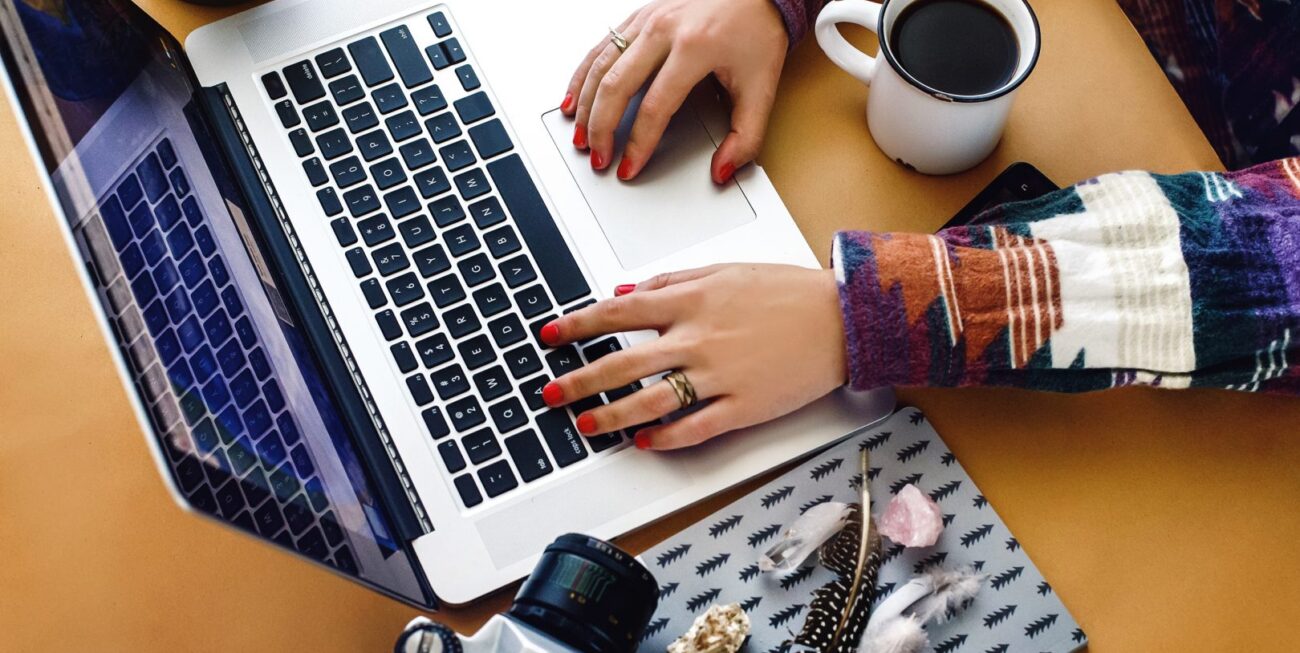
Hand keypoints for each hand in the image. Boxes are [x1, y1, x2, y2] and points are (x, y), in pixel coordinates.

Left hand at [539, 264, 847, 449]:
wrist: (843, 317)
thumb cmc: (788, 292)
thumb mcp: (724, 270)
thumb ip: (671, 281)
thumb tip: (626, 292)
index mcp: (691, 301)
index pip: (617, 313)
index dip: (576, 325)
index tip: (550, 335)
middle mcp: (697, 338)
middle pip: (621, 362)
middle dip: (579, 380)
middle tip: (550, 393)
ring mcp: (719, 376)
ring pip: (650, 400)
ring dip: (611, 416)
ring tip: (586, 425)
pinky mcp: (743, 407)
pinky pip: (695, 427)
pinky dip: (666, 438)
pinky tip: (644, 441)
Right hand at [561, 0, 787, 182]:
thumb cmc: (758, 30)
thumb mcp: (762, 86)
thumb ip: (747, 136)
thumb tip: (724, 171)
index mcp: (694, 48)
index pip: (655, 108)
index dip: (639, 144)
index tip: (630, 168)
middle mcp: (665, 30)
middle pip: (617, 86)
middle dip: (602, 129)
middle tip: (599, 158)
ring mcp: (648, 19)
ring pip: (601, 65)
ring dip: (585, 105)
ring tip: (580, 137)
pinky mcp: (639, 15)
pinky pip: (601, 47)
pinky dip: (582, 75)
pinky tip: (574, 98)